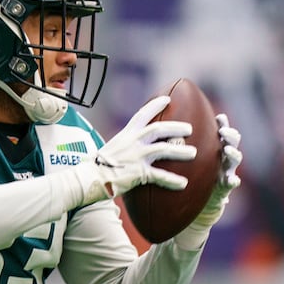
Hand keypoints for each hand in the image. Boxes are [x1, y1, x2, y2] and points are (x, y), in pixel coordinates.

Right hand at [78, 96, 196, 204]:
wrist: (89, 177)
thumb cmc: (98, 166)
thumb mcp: (112, 147)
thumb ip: (124, 145)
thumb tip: (131, 148)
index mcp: (126, 134)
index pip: (142, 114)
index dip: (155, 105)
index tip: (168, 99)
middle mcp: (132, 142)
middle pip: (159, 129)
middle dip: (176, 127)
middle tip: (189, 129)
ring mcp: (136, 156)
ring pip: (163, 149)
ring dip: (180, 151)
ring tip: (193, 153)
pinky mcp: (138, 173)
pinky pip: (160, 175)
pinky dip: (172, 180)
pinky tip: (183, 183)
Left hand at [174, 113, 242, 249]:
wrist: (189, 207)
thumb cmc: (183, 178)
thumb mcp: (178, 161)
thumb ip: (173, 145)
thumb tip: (155, 126)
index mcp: (210, 148)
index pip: (218, 131)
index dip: (221, 123)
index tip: (218, 116)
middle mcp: (220, 158)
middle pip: (231, 141)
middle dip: (230, 135)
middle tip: (223, 132)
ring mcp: (225, 172)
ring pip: (235, 160)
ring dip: (233, 154)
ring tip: (227, 151)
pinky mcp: (225, 188)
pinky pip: (231, 183)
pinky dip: (232, 181)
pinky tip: (231, 180)